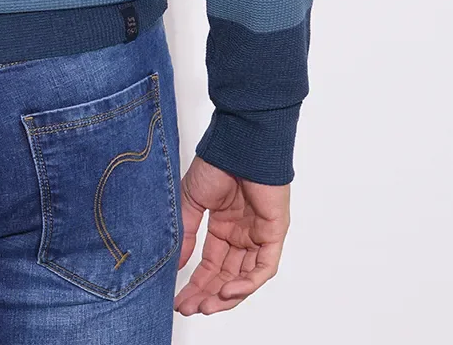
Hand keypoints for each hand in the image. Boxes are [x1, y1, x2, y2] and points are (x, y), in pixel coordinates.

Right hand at [174, 155, 289, 313]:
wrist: (238, 144)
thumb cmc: (216, 163)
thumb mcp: (192, 201)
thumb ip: (187, 233)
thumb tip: (178, 265)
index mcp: (224, 226)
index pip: (211, 264)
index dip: (196, 283)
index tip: (179, 298)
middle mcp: (242, 234)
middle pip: (226, 275)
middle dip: (207, 294)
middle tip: (188, 307)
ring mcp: (259, 235)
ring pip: (245, 277)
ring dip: (226, 295)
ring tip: (205, 306)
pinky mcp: (274, 234)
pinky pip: (263, 267)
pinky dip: (247, 283)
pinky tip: (226, 291)